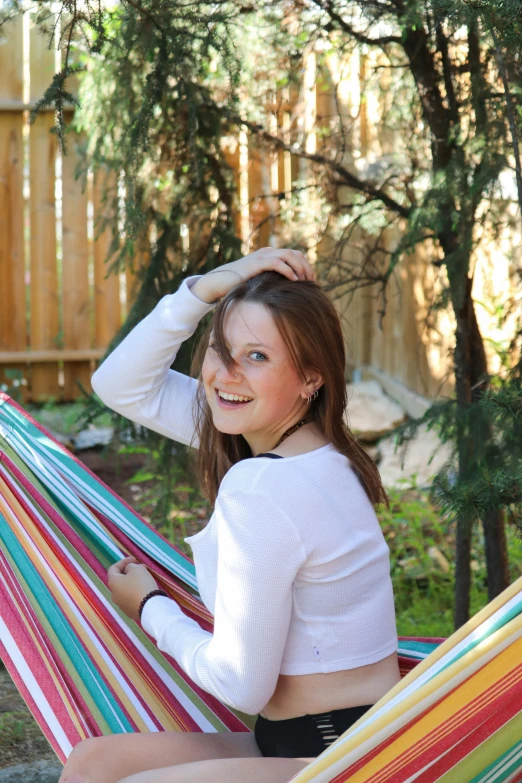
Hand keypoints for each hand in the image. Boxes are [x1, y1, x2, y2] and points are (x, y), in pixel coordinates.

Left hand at [107, 556, 159, 623]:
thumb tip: (129, 570)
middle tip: (141, 568)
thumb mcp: (137, 569)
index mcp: (113, 583)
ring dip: (133, 582)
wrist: (149, 607)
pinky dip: (136, 592)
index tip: (135, 559)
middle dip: (129, 572)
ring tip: (144, 578)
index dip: (123, 561)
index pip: (113, 569)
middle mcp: (114, 595)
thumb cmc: (141, 584)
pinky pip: (131, 599)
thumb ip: (130, 566)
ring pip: (125, 590)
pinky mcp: (129, 612)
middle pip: (119, 580)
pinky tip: (145, 590)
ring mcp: (121, 605)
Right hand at [190, 247, 316, 303]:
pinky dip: (288, 271)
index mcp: (269, 255)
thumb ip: (272, 281)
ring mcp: (261, 256)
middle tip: (312, 281)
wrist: (219, 282)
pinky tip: (294, 281)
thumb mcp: (260, 282)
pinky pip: (277, 263)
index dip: (306, 265)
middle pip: (295, 253)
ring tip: (305, 281)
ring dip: (299, 267)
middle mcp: (267, 252)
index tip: (312, 280)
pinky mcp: (256, 264)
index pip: (294, 254)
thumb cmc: (238, 285)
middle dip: (306, 266)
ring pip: (288, 256)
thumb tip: (288, 293)